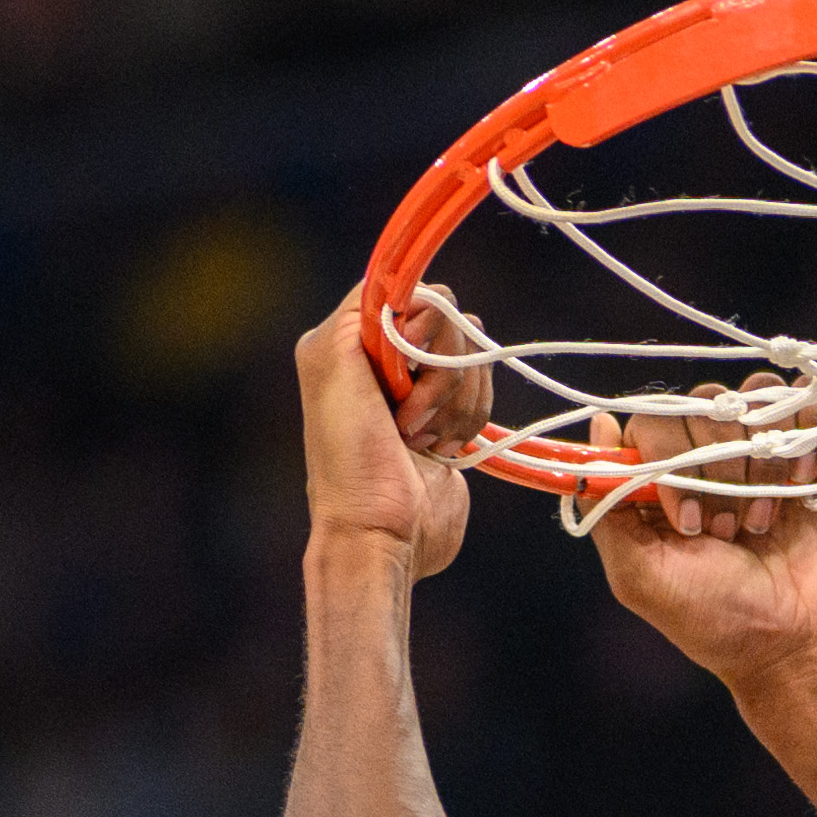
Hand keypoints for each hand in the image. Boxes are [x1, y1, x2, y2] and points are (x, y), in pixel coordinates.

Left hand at [297, 283, 489, 579]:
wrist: (384, 532)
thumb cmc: (351, 459)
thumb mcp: (331, 364)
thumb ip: (359, 309)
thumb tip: (403, 284)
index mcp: (351, 337)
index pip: (412, 292)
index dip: (424, 324)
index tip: (408, 361)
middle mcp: (388, 356)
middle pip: (453, 322)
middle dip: (440, 372)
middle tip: (407, 416)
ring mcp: (424, 387)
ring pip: (476, 358)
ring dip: (454, 404)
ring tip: (420, 440)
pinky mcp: (452, 417)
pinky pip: (485, 391)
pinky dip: (469, 421)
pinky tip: (439, 450)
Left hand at [588, 382, 816, 695]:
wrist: (801, 647)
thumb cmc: (715, 622)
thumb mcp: (639, 575)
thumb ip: (605, 506)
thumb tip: (598, 423)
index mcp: (659, 482)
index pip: (649, 420)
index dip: (667, 457)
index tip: (686, 520)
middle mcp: (707, 459)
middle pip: (701, 404)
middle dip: (715, 471)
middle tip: (727, 533)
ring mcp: (761, 454)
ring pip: (752, 400)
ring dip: (758, 462)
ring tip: (764, 523)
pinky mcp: (812, 457)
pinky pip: (808, 406)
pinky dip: (803, 437)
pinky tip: (800, 485)